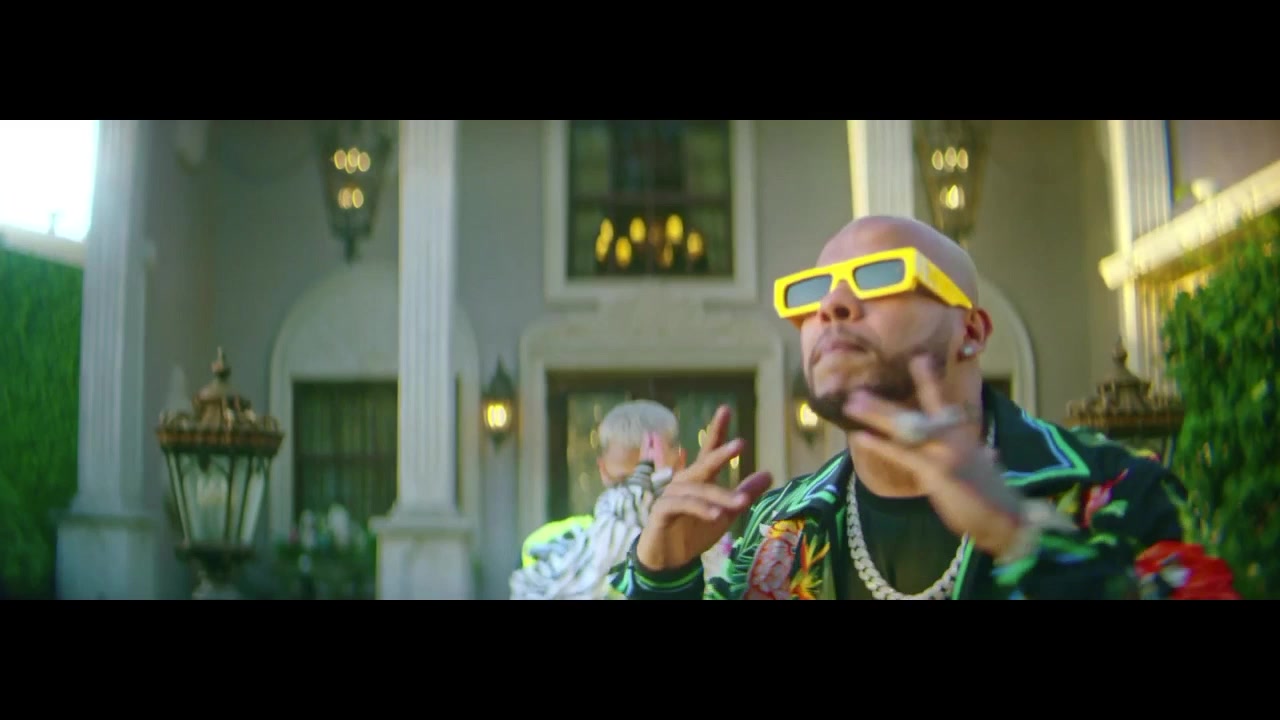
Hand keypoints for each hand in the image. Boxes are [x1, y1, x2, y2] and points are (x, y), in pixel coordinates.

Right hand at [635, 405, 773, 571]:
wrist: (669, 560)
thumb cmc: (694, 532)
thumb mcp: (726, 513)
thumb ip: (745, 494)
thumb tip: (769, 474)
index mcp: (698, 480)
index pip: (709, 452)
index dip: (717, 431)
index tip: (726, 409)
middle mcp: (683, 482)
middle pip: (703, 464)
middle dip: (720, 453)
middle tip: (740, 444)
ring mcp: (670, 496)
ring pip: (697, 490)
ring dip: (719, 495)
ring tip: (741, 503)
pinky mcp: (661, 512)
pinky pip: (681, 505)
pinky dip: (699, 508)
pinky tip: (716, 515)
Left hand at [843, 355, 1023, 556]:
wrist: (1007, 517)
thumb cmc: (996, 497)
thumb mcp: (988, 470)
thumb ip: (983, 457)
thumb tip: (989, 454)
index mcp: (963, 435)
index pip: (943, 402)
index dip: (929, 380)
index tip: (917, 359)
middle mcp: (953, 436)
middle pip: (915, 410)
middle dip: (885, 402)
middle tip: (858, 389)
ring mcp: (944, 451)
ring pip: (904, 426)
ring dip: (875, 414)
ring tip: (852, 404)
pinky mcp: (936, 470)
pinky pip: (901, 453)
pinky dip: (879, 444)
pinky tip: (860, 436)